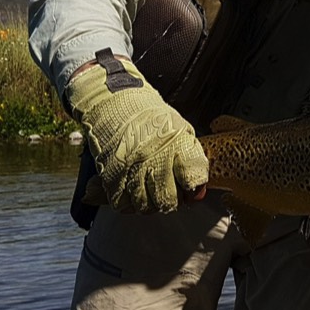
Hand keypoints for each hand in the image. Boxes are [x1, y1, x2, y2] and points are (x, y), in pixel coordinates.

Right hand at [65, 52, 208, 212]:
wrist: (114, 103)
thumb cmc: (150, 118)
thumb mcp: (180, 130)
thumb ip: (192, 159)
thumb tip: (198, 191)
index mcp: (177, 144)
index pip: (194, 179)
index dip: (193, 188)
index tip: (190, 187)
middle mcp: (155, 159)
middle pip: (169, 200)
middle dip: (171, 201)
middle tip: (168, 192)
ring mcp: (132, 169)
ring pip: (145, 206)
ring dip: (149, 203)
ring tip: (149, 190)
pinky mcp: (111, 176)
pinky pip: (123, 204)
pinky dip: (128, 203)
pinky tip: (132, 190)